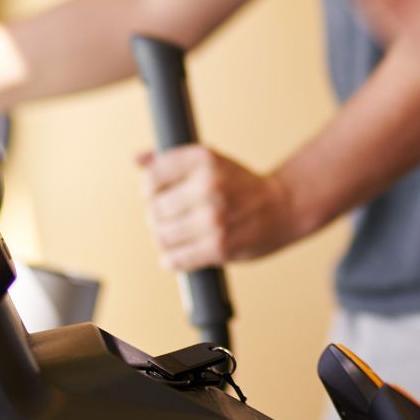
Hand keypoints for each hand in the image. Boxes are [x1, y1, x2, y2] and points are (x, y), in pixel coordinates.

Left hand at [140, 145, 295, 267]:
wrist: (283, 207)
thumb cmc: (242, 185)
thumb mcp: (211, 161)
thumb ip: (171, 160)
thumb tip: (136, 158)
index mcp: (204, 159)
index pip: (152, 178)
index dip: (150, 190)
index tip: (160, 194)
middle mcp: (209, 185)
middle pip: (154, 210)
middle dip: (159, 217)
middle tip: (173, 218)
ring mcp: (214, 217)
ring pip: (162, 237)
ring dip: (165, 240)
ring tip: (178, 236)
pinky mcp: (218, 246)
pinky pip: (176, 259)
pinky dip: (172, 260)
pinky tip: (179, 254)